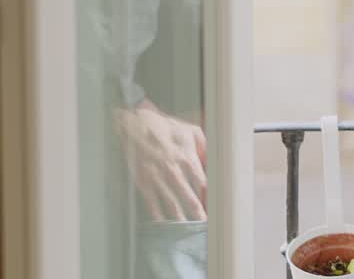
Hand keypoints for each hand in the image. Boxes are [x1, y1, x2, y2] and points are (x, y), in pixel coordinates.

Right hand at [112, 101, 207, 221]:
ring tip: (186, 230)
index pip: (202, 182)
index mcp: (186, 158)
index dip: (209, 194)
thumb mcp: (191, 132)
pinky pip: (152, 202)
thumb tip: (212, 161)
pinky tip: (162, 223)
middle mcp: (173, 171)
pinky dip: (157, 214)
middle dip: (197, 211)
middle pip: (188, 196)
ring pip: (171, 202)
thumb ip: (204, 147)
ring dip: (179, 216)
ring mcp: (157, 178)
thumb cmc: (165, 127)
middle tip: (204, 224)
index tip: (215, 204)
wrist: (135, 126)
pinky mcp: (143, 182)